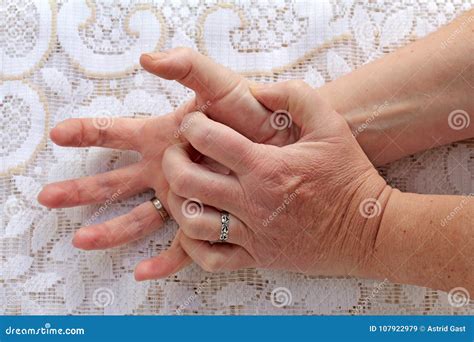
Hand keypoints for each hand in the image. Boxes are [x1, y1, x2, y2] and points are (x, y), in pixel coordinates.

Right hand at [37, 48, 294, 279]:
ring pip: (139, 219)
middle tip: (48, 198)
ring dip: (109, 230)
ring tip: (80, 241)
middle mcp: (167, 171)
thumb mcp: (221, 86)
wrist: (284, 144)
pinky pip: (182, 246)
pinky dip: (162, 261)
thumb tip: (148, 58)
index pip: (117, 134)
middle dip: (82, 189)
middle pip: (115, 182)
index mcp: (164, 140)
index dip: (87, 132)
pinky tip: (143, 273)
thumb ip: (190, 68)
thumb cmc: (253, 115)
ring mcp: (184, 198)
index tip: (58, 135)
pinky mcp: (207, 220)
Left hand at [163, 81, 392, 276]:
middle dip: (171, 160)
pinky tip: (196, 226)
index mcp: (267, 166)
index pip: (208, 139)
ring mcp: (252, 233)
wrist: (369, 230)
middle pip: (187, 181)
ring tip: (183, 188)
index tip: (194, 122)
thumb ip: (294, 97)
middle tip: (177, 151)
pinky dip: (193, 244)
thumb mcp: (331, 125)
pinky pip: (210, 259)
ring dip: (177, 202)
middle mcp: (253, 201)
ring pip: (191, 222)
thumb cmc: (349, 176)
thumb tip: (256, 89)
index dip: (192, 124)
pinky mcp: (257, 257)